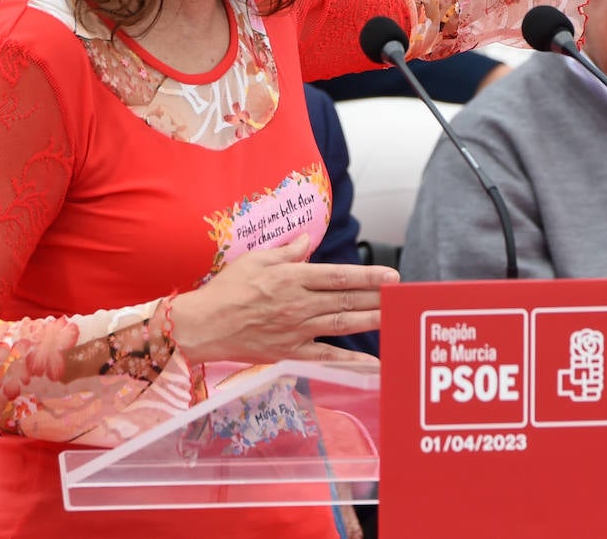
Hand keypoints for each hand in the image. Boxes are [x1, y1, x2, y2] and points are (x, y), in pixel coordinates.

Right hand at [169, 235, 398, 364]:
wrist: (202, 326)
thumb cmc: (226, 290)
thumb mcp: (255, 260)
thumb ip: (286, 252)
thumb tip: (307, 240)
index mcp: (292, 278)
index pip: (338, 276)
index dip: (368, 276)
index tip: (392, 276)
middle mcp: (299, 304)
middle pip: (347, 300)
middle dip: (378, 297)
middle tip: (404, 296)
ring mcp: (297, 330)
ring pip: (342, 324)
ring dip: (372, 321)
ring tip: (396, 318)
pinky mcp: (290, 353)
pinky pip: (326, 358)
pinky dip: (350, 363)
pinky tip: (373, 365)